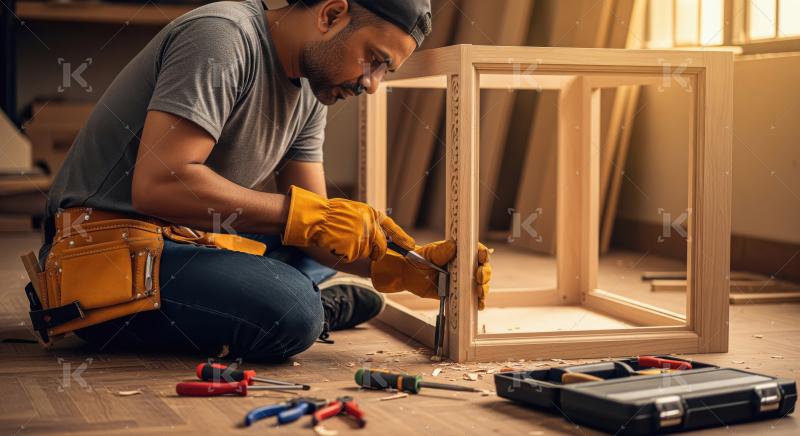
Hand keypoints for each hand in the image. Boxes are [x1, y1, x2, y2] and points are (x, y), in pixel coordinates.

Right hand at [282, 186, 413, 262]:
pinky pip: (352, 257)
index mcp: (372, 214)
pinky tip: (335, 244)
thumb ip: (368, 222)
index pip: (392, 228)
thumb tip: (380, 238)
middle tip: (362, 249)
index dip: (402, 238)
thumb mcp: (355, 211)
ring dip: (353, 251)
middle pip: (380, 247)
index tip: (411, 246)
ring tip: (340, 239)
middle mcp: (370, 226)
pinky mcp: (353, 249)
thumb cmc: (331, 214)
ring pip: (365, 253)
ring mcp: (362, 238)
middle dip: (375, 252)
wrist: (315, 217)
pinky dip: (344, 254)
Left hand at [371, 240, 492, 309]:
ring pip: (479, 284)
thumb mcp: (429, 253)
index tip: (482, 258)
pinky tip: (478, 304)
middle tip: (480, 278)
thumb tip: (453, 246)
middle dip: (485, 274)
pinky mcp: (457, 293)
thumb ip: (441, 251)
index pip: (477, 252)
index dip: (483, 255)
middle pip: (482, 269)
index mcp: (459, 253)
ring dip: (483, 289)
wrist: (408, 274)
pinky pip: (470, 298)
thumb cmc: (419, 260)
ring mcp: (461, 280)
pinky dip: (476, 302)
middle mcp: (463, 266)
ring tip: (479, 292)